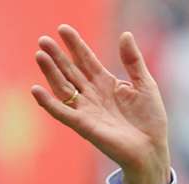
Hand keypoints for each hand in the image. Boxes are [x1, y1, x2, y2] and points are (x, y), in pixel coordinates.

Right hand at [30, 24, 170, 183]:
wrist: (152, 150)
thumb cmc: (150, 120)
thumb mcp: (145, 85)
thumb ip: (133, 61)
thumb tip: (125, 34)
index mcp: (106, 83)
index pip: (86, 60)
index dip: (75, 45)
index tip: (63, 28)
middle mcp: (92, 95)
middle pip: (70, 71)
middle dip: (57, 56)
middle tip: (43, 40)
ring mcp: (86, 110)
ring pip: (63, 87)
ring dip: (51, 72)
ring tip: (40, 55)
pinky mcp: (84, 126)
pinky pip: (62, 113)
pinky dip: (49, 103)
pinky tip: (36, 90)